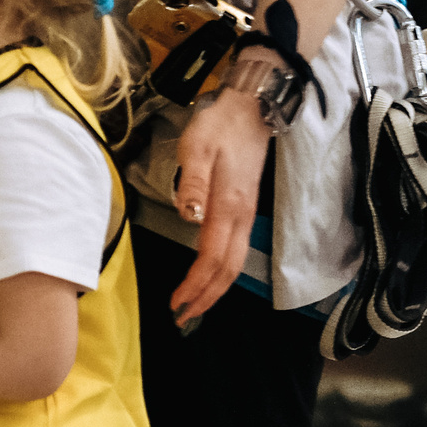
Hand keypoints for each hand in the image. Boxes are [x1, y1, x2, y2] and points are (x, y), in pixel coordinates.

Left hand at [168, 84, 270, 322]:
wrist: (250, 108)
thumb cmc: (219, 126)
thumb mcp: (198, 147)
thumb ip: (193, 182)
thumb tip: (190, 215)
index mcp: (228, 206)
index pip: (211, 258)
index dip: (195, 285)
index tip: (176, 303)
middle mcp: (242, 216)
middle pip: (227, 269)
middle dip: (206, 297)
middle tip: (182, 318)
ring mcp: (247, 213)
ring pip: (235, 263)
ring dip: (215, 288)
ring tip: (193, 306)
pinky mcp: (245, 208)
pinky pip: (236, 250)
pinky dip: (222, 271)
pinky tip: (209, 277)